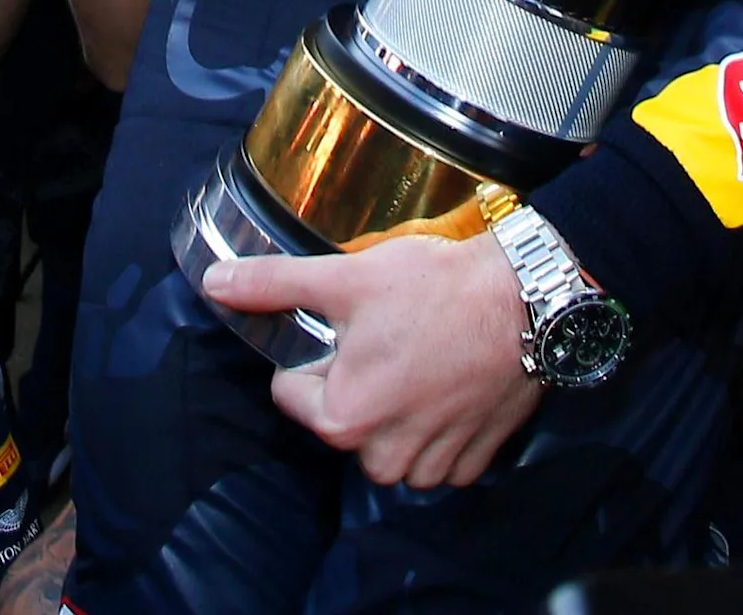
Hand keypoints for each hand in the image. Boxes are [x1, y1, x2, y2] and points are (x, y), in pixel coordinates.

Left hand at [200, 233, 539, 489]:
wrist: (529, 300)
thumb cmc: (435, 289)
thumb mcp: (343, 278)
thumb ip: (272, 285)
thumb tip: (213, 282)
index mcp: (342, 419)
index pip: (292, 391)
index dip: (316, 352)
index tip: (352, 327)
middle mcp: (384, 458)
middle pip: (341, 418)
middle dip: (357, 382)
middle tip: (392, 336)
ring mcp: (434, 464)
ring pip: (388, 440)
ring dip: (397, 407)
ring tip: (423, 355)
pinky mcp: (474, 460)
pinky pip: (436, 452)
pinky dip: (438, 423)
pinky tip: (452, 380)